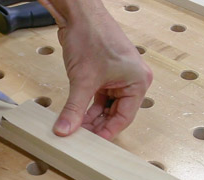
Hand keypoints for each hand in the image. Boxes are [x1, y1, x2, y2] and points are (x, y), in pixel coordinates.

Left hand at [43, 1, 152, 139]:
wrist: (79, 13)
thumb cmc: (91, 36)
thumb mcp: (82, 80)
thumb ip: (74, 109)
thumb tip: (65, 130)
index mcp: (138, 81)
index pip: (124, 117)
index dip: (106, 132)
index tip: (92, 143)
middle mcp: (132, 79)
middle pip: (116, 113)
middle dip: (97, 125)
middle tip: (81, 138)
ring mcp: (119, 76)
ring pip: (106, 106)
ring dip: (91, 116)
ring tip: (75, 129)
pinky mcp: (106, 72)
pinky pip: (99, 96)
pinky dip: (88, 105)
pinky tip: (76, 115)